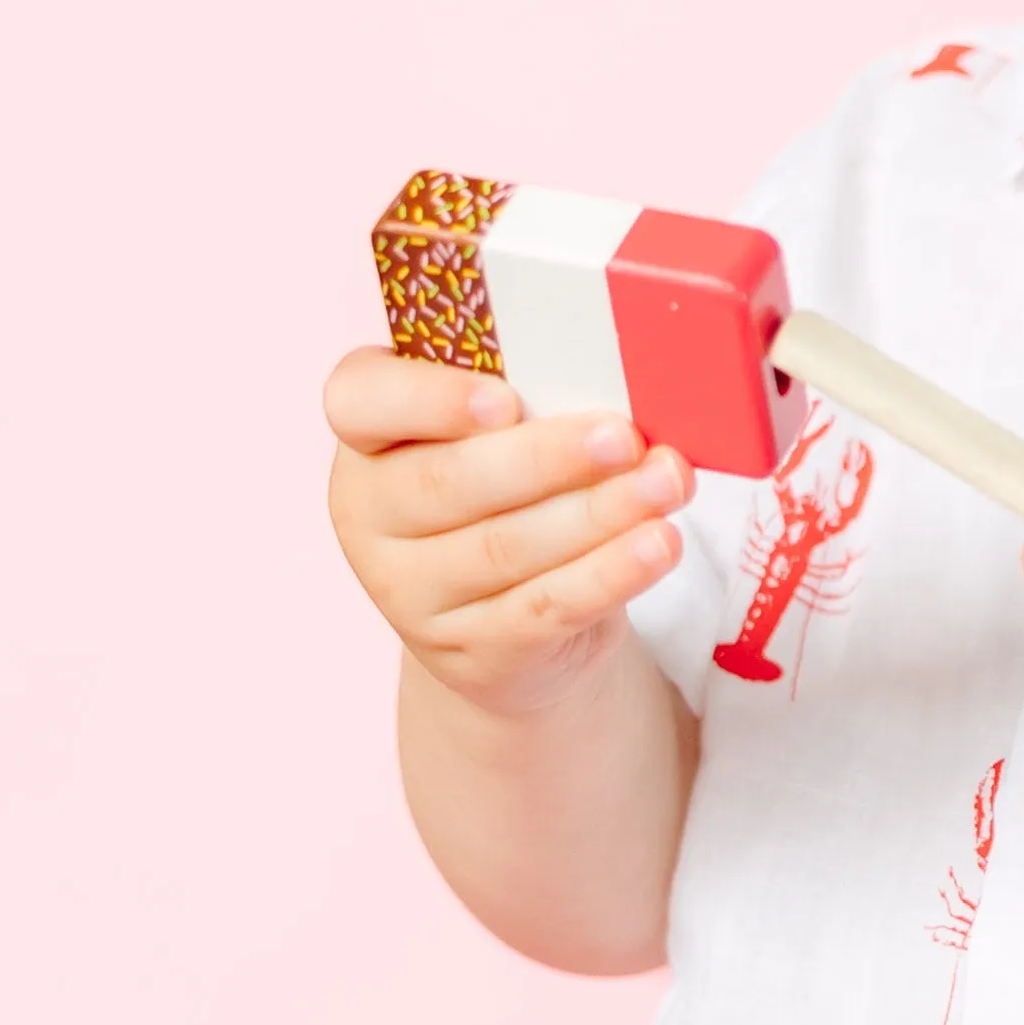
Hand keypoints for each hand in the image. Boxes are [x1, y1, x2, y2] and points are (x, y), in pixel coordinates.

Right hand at [324, 346, 686, 720]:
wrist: (510, 628)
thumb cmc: (510, 494)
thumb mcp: (499, 437)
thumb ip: (530, 395)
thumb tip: (615, 372)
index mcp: (366, 437)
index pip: (359, 401)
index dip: (427, 398)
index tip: (504, 398)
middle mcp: (370, 517)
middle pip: (447, 482)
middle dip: (545, 458)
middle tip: (624, 437)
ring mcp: (410, 594)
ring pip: (505, 549)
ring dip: (597, 513)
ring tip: (665, 483)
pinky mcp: (470, 652)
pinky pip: (544, 607)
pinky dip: (610, 574)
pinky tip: (658, 545)